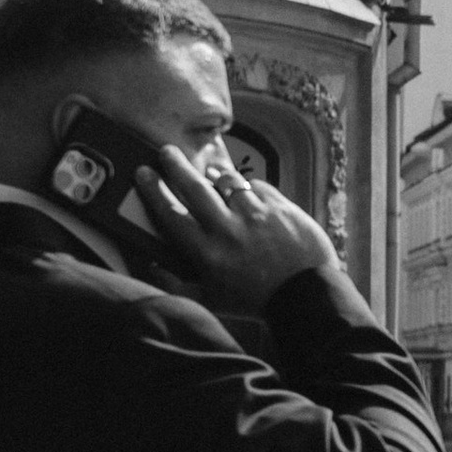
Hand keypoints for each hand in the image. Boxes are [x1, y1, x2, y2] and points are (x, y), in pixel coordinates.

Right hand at [134, 146, 339, 312]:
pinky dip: (249, 189)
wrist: (307, 297)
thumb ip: (177, 284)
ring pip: (228, 181)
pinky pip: (257, 186)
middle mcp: (229, 230)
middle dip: (177, 166)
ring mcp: (257, 215)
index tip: (144, 173)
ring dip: (216, 175)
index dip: (154, 191)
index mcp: (209, 254)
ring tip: (212, 175)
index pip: (173, 215)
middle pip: (196, 188)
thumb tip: (152, 265)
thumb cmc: (257, 300)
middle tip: (166, 151)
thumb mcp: (212, 300)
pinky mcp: (281, 206)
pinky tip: (249, 198)